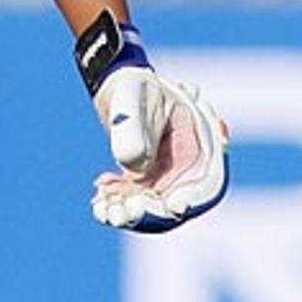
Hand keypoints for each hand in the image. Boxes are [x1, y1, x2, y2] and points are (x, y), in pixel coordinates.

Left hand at [91, 65, 229, 233]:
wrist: (120, 88)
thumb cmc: (135, 87)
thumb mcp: (133, 98)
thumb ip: (134, 128)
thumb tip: (133, 167)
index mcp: (200, 148)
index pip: (203, 187)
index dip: (186, 201)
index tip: (164, 205)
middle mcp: (188, 169)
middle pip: (175, 206)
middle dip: (149, 214)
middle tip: (120, 212)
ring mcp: (167, 179)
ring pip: (151, 209)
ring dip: (127, 213)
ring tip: (102, 207)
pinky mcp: (146, 183)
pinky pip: (134, 201)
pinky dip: (116, 203)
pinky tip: (98, 195)